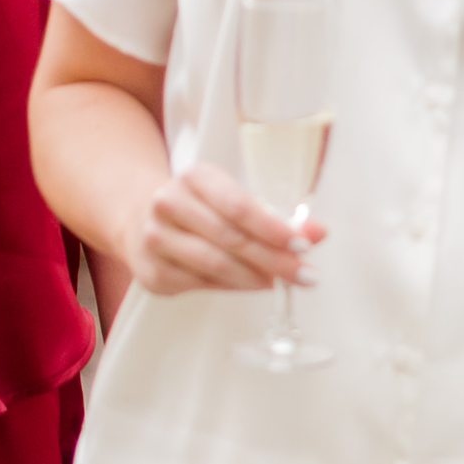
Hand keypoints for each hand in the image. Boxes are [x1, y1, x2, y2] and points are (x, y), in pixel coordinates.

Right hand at [128, 160, 325, 298]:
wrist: (143, 220)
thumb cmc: (203, 210)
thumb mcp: (237, 201)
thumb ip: (278, 217)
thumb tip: (320, 232)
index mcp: (195, 176)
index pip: (238, 205)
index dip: (273, 228)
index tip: (304, 245)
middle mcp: (168, 203)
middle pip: (231, 238)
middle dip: (274, 260)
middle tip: (306, 275)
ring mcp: (154, 238)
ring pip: (215, 264)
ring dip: (256, 278)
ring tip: (281, 282)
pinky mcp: (151, 271)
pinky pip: (201, 284)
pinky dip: (232, 287)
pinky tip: (252, 284)